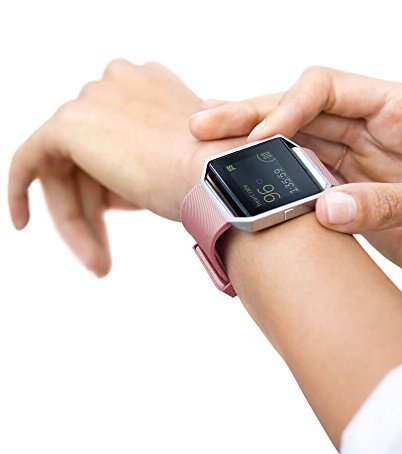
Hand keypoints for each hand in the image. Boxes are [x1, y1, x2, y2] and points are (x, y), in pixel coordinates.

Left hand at [8, 60, 234, 276]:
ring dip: (80, 220)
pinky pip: (31, 159)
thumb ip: (151, 157)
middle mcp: (118, 80)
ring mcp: (94, 98)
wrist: (219, 176)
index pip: (117, 135)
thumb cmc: (214, 177)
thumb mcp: (183, 160)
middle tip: (103, 257)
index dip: (115, 182)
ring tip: (98, 263)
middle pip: (90, 153)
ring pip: (69, 168)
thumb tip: (126, 182)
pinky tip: (20, 221)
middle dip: (95, 208)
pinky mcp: (69, 123)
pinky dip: (20, 190)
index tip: (119, 215)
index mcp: (149, 83)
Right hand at [189, 67, 401, 311]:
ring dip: (259, 152)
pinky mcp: (358, 204)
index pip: (329, 90)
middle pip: (303, 115)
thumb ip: (390, 202)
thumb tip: (326, 207)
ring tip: (214, 151)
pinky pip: (311, 188)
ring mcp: (364, 170)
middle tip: (205, 124)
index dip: (288, 106)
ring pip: (301, 151)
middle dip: (252, 116)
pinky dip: (281, 187)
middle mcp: (378, 134)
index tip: (260, 137)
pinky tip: (252, 186)